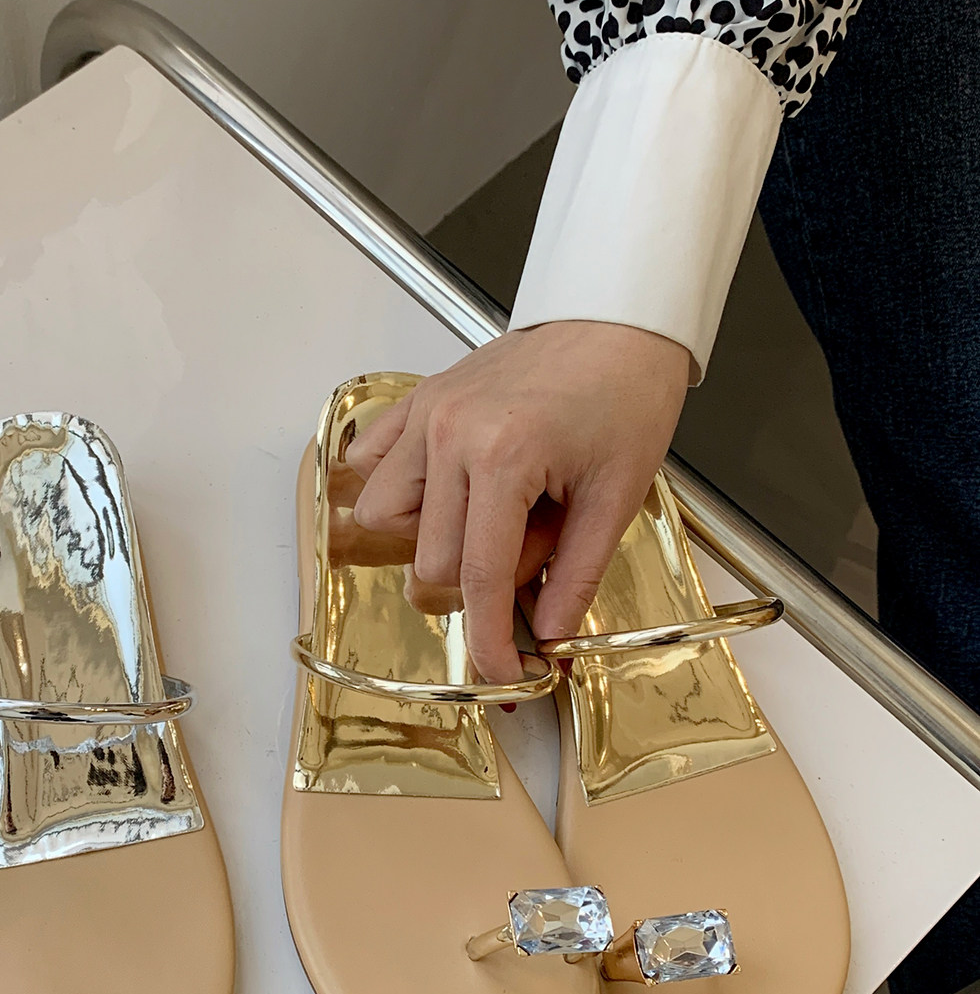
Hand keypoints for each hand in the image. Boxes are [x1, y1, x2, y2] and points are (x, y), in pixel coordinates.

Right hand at [346, 321, 690, 680]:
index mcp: (504, 457)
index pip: (478, 578)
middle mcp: (450, 435)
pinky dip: (394, 488)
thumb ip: (576, 573)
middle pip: (431, 560)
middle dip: (481, 579)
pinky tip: (441, 489)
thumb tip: (549, 635)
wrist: (615, 319)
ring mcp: (426, 416)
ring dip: (431, 536)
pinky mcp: (417, 401)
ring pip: (386, 518)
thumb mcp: (618, 494)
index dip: (489, 640)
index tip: (503, 674)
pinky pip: (370, 462)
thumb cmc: (624, 393)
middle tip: (537, 545)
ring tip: (486, 515)